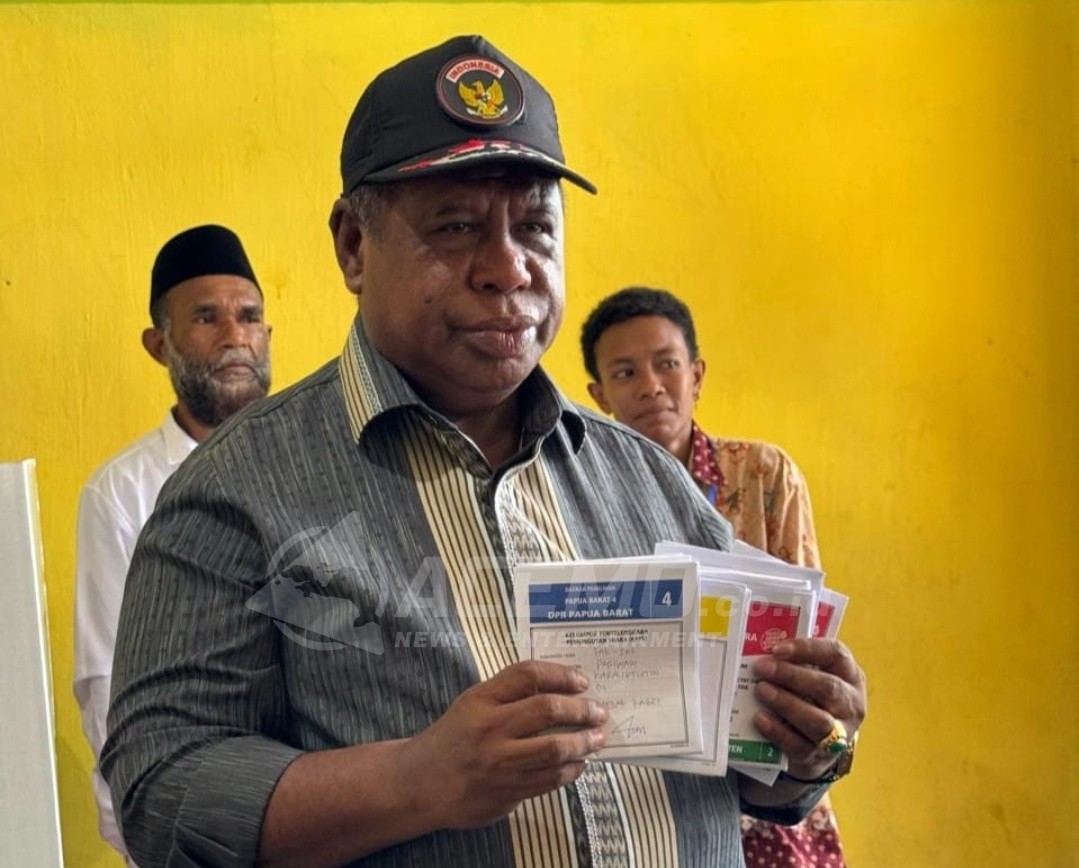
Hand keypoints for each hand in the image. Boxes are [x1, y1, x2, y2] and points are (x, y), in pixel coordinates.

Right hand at [400, 660, 607, 828]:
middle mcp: (489, 728)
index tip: (583, 681)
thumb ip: (510, 695)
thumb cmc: (454, 738)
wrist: (421, 783)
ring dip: (583, 743)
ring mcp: (498, 763)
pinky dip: (571, 770)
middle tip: (599, 711)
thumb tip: (563, 690)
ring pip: (554, 749)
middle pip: (546, 710)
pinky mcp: (506, 792)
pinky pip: (549, 780)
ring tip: (597, 738)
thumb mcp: (473, 704)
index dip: (561, 674)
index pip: (527, 675)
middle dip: (581, 710)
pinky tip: (578, 763)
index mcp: (480, 699)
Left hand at [751, 638, 866, 780]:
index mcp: (851, 676)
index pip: (836, 654)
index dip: (807, 649)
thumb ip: (796, 662)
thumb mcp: (813, 675)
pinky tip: (760, 719)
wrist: (820, 744)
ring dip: (786, 704)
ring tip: (761, 691)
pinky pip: (800, 746)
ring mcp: (839, 734)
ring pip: (818, 721)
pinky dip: (778, 732)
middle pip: (828, 688)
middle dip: (792, 676)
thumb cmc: (812, 697)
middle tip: (762, 668)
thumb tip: (760, 652)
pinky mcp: (820, 757)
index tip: (777, 648)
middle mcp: (851, 705)